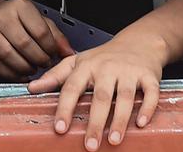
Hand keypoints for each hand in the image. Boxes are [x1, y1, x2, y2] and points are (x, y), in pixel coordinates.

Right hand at [0, 0, 73, 78]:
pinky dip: (12, 74)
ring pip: (11, 57)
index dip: (51, 48)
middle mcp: (2, 17)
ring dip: (26, 68)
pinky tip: (20, 72)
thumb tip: (68, 52)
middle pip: (26, 46)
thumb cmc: (11, 17)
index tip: (53, 54)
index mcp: (20, 6)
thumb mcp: (35, 18)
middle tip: (44, 63)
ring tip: (33, 68)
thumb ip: (54, 34)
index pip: (41, 32)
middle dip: (40, 59)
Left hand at [27, 35, 167, 150]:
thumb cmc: (105, 56)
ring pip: (125, 97)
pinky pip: (150, 93)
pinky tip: (140, 123)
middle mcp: (107, 68)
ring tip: (114, 141)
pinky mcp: (149, 76)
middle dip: (95, 123)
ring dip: (120, 120)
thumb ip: (55, 76)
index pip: (72, 88)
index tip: (59, 128)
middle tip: (90, 145)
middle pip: (101, 97)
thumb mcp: (77, 62)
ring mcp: (129, 71)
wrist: (139, 42)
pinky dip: (147, 108)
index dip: (65, 109)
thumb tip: (31, 88)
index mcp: (86, 66)